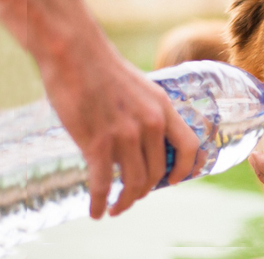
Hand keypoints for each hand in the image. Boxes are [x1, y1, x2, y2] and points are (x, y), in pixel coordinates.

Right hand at [41, 48, 197, 218]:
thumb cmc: (103, 69)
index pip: (189, 146)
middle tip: (133, 197)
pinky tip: (96, 211)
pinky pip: (103, 184)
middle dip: (145, 191)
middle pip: (157, 172)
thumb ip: (148, 112)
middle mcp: (150, 123)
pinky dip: (100, 202)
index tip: (174, 181)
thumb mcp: (141, 88)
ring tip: (115, 208)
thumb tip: (148, 139)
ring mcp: (125, 134)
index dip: (186, 168)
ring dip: (125, 201)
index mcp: (163, 108)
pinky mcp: (97, 143)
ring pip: (133, 182)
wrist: (74, 53)